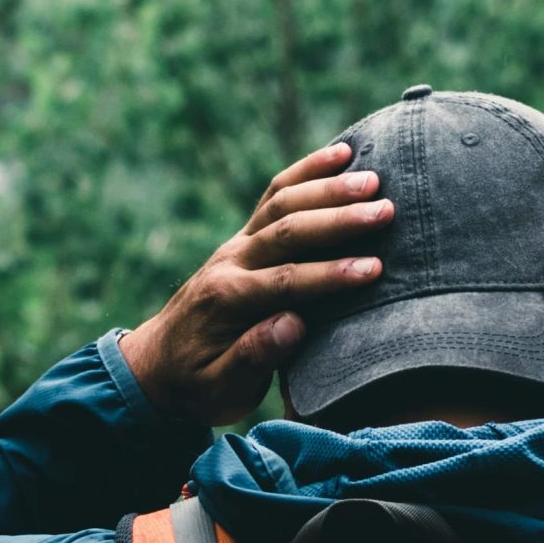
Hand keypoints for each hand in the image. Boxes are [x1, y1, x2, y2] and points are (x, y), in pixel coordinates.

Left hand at [122, 141, 392, 426]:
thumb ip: (253, 357)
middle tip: (386, 211)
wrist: (157, 367)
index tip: (373, 270)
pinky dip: (307, 171)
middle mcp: (230, 263)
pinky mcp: (245, 237)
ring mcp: (237, 245)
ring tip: (374, 179)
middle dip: (338, 220)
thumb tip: (294, 324)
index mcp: (226, 302)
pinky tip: (341, 153)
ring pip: (282, 204)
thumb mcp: (219, 389)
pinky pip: (276, 195)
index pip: (284, 282)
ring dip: (327, 188)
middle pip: (286, 231)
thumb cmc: (196, 385)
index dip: (330, 274)